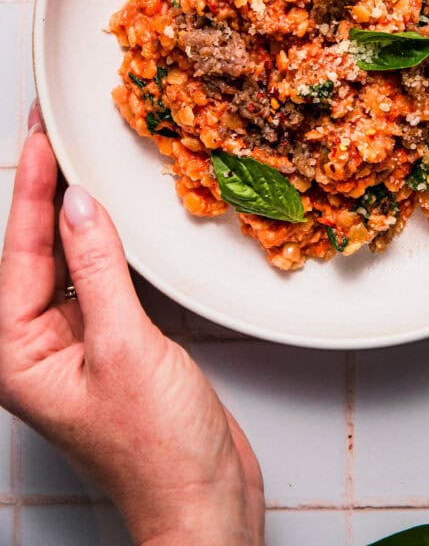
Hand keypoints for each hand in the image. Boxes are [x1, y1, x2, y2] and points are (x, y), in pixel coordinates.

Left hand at [0, 105, 263, 545]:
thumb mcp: (123, 348)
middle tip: (53, 132)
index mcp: (19, 354)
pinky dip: (110, 241)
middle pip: (38, 250)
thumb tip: (79, 206)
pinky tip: (115, 213)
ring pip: (71, 260)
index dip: (32, 189)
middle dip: (46, 191)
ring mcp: (79, 343)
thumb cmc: (157, 451)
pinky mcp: (118, 342)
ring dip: (78, 211)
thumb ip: (98, 270)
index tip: (41, 137)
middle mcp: (40, 346)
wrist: (204, 501)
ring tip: (78, 157)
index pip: (20, 252)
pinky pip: (104, 278)